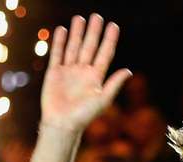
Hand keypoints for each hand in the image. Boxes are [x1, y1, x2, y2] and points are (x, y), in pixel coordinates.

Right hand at [41, 14, 131, 131]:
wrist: (62, 124)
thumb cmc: (84, 115)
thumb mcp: (102, 99)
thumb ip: (114, 84)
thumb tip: (128, 71)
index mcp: (96, 77)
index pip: (105, 54)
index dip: (109, 40)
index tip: (113, 25)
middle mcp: (83, 72)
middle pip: (89, 47)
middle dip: (93, 32)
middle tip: (97, 16)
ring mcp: (69, 71)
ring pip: (74, 47)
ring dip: (77, 33)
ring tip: (79, 18)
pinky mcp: (54, 73)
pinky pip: (57, 54)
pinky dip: (60, 42)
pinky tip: (62, 30)